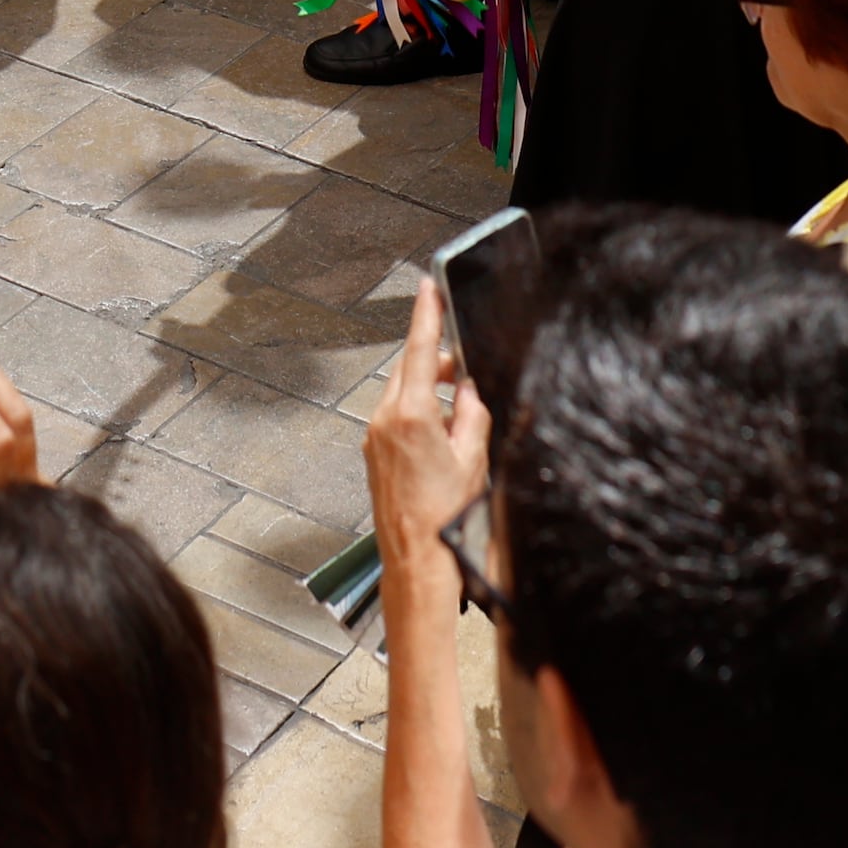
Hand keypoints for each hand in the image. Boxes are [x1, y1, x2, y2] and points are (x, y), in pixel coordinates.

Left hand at [362, 279, 492, 582]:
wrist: (417, 559)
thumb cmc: (445, 517)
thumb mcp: (473, 459)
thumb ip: (472, 414)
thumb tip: (469, 389)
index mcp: (411, 415)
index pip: (418, 350)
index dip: (425, 315)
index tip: (427, 288)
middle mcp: (385, 420)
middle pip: (409, 371)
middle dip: (435, 362)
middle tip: (463, 369)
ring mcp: (375, 437)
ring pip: (402, 394)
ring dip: (427, 391)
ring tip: (457, 413)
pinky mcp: (373, 454)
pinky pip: (395, 417)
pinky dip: (417, 413)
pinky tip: (440, 436)